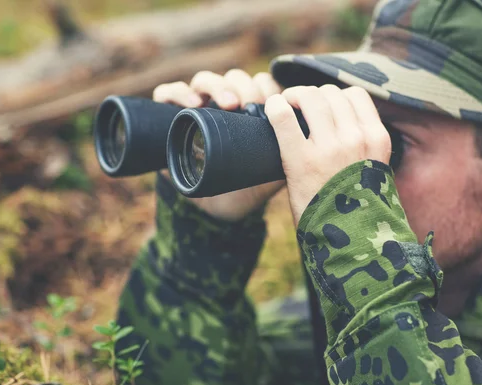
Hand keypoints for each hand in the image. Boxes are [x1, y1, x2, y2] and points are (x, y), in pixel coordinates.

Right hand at [152, 69, 284, 221]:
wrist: (213, 210)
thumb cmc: (245, 187)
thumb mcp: (271, 171)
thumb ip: (290, 155)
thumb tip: (313, 142)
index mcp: (248, 111)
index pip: (259, 83)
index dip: (267, 85)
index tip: (275, 102)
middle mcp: (221, 104)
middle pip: (233, 77)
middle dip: (244, 86)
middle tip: (250, 104)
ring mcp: (195, 109)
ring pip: (204, 80)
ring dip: (217, 85)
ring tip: (228, 103)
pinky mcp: (169, 118)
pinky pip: (167, 93)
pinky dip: (178, 92)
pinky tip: (193, 104)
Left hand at [264, 85, 391, 225]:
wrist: (348, 244)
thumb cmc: (356, 210)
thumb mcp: (373, 172)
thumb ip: (363, 146)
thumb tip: (339, 123)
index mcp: (376, 139)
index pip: (355, 95)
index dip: (334, 96)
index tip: (320, 107)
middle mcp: (356, 139)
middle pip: (329, 94)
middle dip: (310, 96)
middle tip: (296, 107)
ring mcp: (329, 148)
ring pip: (309, 97)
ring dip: (292, 96)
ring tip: (284, 106)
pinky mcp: (301, 160)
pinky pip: (283, 117)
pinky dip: (274, 107)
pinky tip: (271, 110)